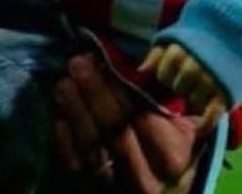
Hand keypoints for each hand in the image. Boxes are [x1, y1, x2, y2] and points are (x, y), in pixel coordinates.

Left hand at [52, 53, 202, 193]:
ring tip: (64, 83)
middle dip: (95, 93)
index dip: (122, 87)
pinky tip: (60, 116)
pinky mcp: (91, 192)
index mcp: (172, 156)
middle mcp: (147, 178)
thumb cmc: (169, 145)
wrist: (155, 188)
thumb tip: (146, 62)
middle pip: (116, 131)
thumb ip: (169, 97)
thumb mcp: (182, 123)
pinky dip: (65, 141)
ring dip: (75, 111)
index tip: (104, 59)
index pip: (143, 117)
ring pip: (93, 148)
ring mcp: (117, 189)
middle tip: (78, 63)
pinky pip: (75, 166)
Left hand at [140, 44, 227, 131]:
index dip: (166, 76)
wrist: (232, 38)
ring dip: (195, 100)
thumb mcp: (174, 42)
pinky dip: (207, 123)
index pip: (162, 74)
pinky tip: (201, 126)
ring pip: (193, 101)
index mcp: (180, 50)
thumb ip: (156, 55)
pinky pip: (212, 115)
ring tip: (200, 89)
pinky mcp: (225, 93)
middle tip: (189, 80)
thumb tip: (141, 71)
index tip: (174, 72)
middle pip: (178, 88)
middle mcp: (194, 65)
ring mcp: (210, 80)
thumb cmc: (197, 43)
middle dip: (181, 86)